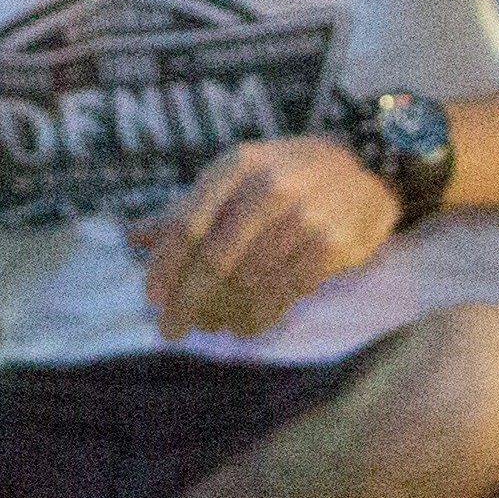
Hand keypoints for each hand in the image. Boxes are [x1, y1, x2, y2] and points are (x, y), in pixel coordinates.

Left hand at [129, 137, 399, 340]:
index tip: (153, 299)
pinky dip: (258, 316)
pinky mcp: (331, 246)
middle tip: (171, 330)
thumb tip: (132, 234)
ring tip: (210, 325)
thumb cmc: (285, 175)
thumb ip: (186, 207)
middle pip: (215, 260)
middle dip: (187, 301)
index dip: (166, 266)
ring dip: (222, 312)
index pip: (189, 223)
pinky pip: (284, 294)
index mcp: (236, 166)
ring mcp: (304, 217)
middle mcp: (269, 188)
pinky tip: (244, 324)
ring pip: (249, 283)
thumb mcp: (235, 175)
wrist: (366, 169)